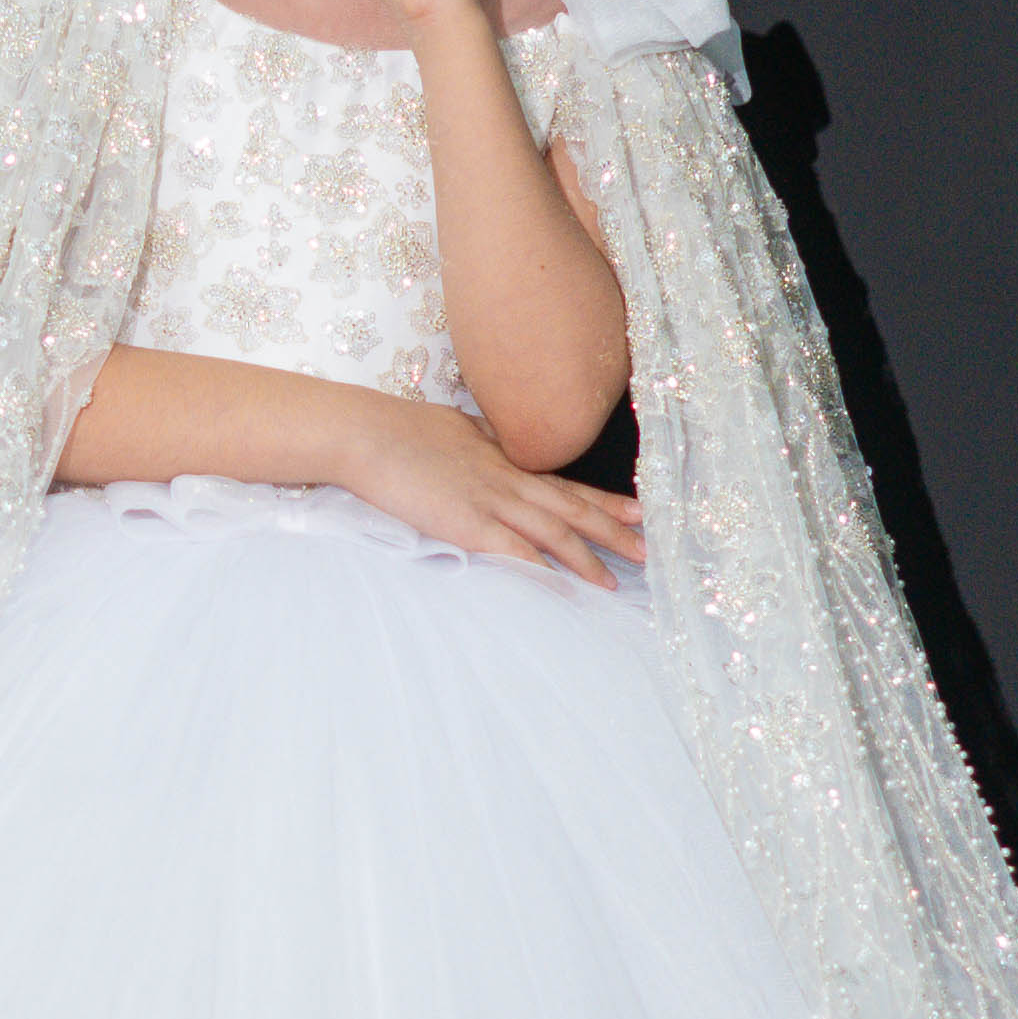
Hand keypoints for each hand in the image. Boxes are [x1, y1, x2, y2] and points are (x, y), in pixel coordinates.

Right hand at [336, 392, 641, 587]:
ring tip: (617, 580)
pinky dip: (542, 570)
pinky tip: (563, 589)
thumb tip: (500, 447)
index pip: (565, 484)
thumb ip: (486, 443)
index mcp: (506, 459)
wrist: (367, 433)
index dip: (604, 500)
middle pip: (573, 508)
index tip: (638, 511)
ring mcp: (490, 500)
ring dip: (588, 557)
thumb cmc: (402, 430)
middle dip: (614, 530)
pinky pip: (514, 551)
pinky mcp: (468, 523)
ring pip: (553, 531)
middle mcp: (508, 479)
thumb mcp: (457, 429)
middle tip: (651, 548)